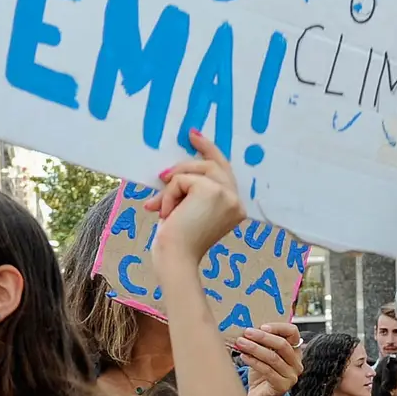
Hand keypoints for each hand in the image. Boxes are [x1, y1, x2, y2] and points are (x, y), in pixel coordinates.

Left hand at [148, 132, 245, 264]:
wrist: (176, 258)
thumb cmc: (178, 242)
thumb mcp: (190, 212)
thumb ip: (193, 193)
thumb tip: (174, 172)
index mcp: (234, 208)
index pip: (225, 173)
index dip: (211, 153)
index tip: (196, 138)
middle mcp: (236, 200)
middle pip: (216, 164)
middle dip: (199, 151)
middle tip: (189, 136)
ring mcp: (227, 195)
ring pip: (197, 169)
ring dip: (174, 184)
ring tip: (161, 204)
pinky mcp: (212, 191)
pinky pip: (182, 180)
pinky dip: (169, 195)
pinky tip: (167, 213)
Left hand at [237, 320, 302, 395]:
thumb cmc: (261, 375)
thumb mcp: (263, 355)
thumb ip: (262, 343)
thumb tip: (248, 328)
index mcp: (295, 352)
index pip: (293, 332)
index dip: (278, 327)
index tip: (262, 325)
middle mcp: (297, 364)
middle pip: (282, 345)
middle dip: (263, 337)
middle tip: (247, 333)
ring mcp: (291, 377)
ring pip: (273, 357)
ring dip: (254, 348)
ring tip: (240, 343)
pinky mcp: (282, 387)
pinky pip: (267, 370)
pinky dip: (254, 361)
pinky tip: (243, 356)